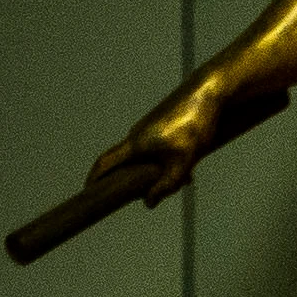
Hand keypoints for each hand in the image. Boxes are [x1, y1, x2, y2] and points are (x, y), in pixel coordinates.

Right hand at [95, 83, 230, 199]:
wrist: (208, 94)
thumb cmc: (194, 127)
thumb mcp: (182, 163)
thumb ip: (166, 185)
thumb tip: (149, 203)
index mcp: (135, 144)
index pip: (105, 163)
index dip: (94, 178)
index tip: (88, 191)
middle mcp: (136, 135)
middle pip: (126, 163)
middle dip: (136, 180)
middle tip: (150, 192)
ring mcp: (149, 128)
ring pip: (147, 156)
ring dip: (160, 171)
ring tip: (185, 178)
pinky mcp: (162, 123)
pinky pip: (159, 148)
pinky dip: (169, 160)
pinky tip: (190, 166)